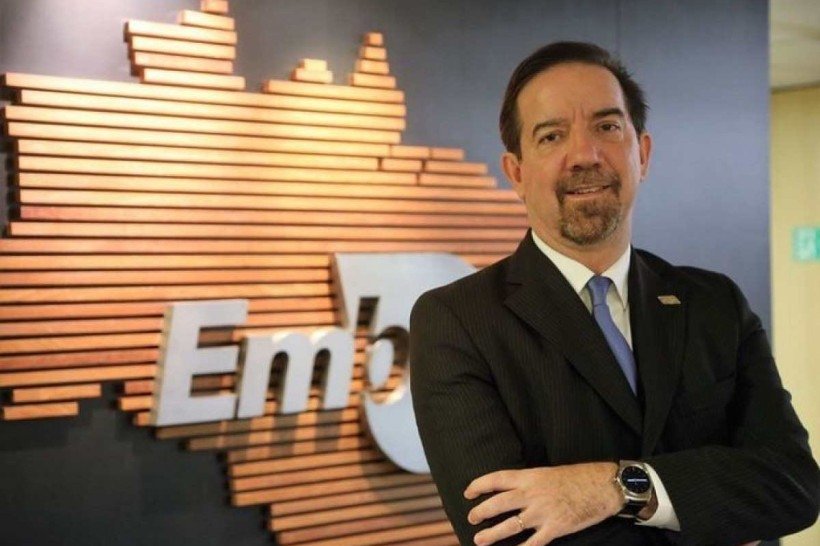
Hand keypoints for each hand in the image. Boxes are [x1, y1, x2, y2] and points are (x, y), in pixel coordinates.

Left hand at [464, 462, 622, 545]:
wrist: (602, 486)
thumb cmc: (577, 477)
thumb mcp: (547, 472)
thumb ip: (529, 482)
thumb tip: (511, 491)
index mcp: (529, 477)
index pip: (496, 479)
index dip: (479, 485)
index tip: (468, 492)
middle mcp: (532, 494)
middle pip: (497, 504)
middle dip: (481, 512)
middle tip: (471, 518)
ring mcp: (542, 512)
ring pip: (510, 526)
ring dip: (492, 534)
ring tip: (480, 540)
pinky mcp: (555, 528)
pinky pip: (533, 544)